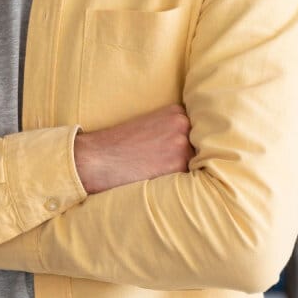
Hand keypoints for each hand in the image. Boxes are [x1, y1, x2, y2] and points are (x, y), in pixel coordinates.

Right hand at [73, 104, 193, 194]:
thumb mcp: (149, 126)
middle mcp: (183, 125)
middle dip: (192, 159)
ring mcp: (182, 144)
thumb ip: (172, 132)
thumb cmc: (118, 146)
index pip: (200, 132)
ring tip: (163, 176)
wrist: (95, 158)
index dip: (193, 145)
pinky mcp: (177, 165)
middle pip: (202, 148)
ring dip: (187, 173)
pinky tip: (163, 183)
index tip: (182, 154)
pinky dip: (181, 185)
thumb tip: (196, 149)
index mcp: (176, 112)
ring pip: (198, 164)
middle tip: (169, 168)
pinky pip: (190, 179)